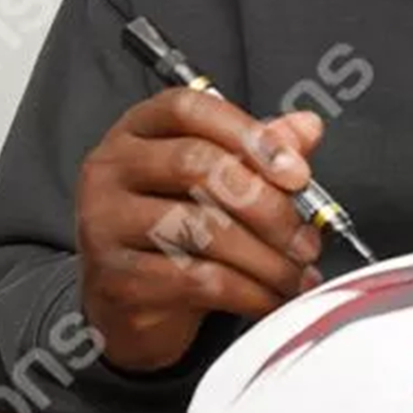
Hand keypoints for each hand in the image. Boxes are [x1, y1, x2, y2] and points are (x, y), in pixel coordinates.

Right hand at [75, 89, 326, 371]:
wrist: (129, 302)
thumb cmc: (176, 226)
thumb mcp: (217, 179)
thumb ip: (259, 149)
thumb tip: (308, 127)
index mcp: (138, 128)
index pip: (189, 109)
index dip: (250, 135)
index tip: (298, 173)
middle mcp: (111, 167)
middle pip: (197, 165)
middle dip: (267, 205)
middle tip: (306, 239)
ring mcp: (104, 223)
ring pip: (200, 228)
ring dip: (266, 258)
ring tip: (297, 274)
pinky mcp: (115, 279)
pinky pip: (195, 280)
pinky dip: (248, 292)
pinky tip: (272, 299)